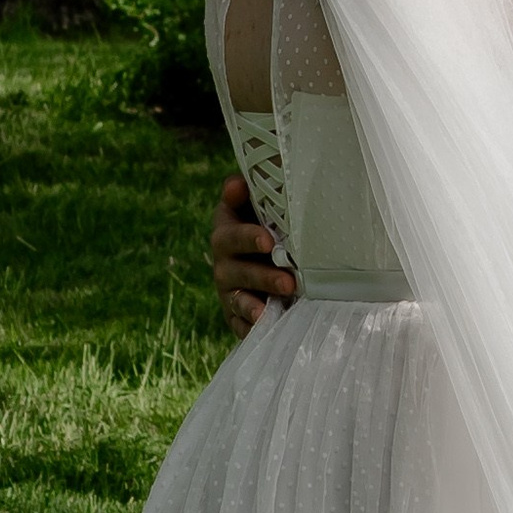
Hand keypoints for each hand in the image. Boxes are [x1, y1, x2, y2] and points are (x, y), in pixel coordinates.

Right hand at [209, 175, 294, 333]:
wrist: (273, 257)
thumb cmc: (273, 223)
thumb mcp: (263, 205)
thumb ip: (255, 191)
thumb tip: (236, 183)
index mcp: (227, 230)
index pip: (232, 233)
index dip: (248, 237)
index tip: (268, 241)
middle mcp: (224, 262)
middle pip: (237, 270)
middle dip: (262, 276)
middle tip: (289, 281)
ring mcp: (228, 290)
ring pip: (239, 299)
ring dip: (256, 305)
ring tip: (277, 310)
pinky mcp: (235, 315)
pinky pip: (238, 324)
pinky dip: (250, 328)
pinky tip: (265, 329)